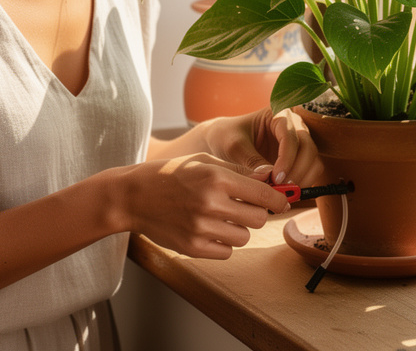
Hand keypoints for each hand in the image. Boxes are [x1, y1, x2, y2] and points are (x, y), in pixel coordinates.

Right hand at [115, 153, 288, 258]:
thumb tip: (269, 178)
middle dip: (258, 214)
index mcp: (216, 178)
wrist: (133, 196)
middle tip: (246, 208)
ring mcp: (200, 228)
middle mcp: (210, 203)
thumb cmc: (170, 174)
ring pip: (244, 237)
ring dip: (239, 229)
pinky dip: (223, 243)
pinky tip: (210, 230)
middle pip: (259, 219)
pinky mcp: (192, 247)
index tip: (282, 202)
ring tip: (222, 218)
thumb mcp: (203, 162)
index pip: (263, 194)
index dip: (278, 199)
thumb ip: (238, 172)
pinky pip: (226, 252)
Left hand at [202, 108, 320, 186]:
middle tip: (281, 188)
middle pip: (308, 147)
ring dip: (303, 179)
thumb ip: (251, 159)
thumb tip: (268, 176)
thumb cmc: (226, 137)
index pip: (291, 135)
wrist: (222, 142)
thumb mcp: (233, 146)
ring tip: (283, 193)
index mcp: (278, 115)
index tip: (276, 177)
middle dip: (298, 170)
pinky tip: (285, 193)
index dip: (287, 158)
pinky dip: (302, 184)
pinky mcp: (298, 159)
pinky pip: (310, 172)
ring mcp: (298, 144)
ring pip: (314, 161)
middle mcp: (293, 127)